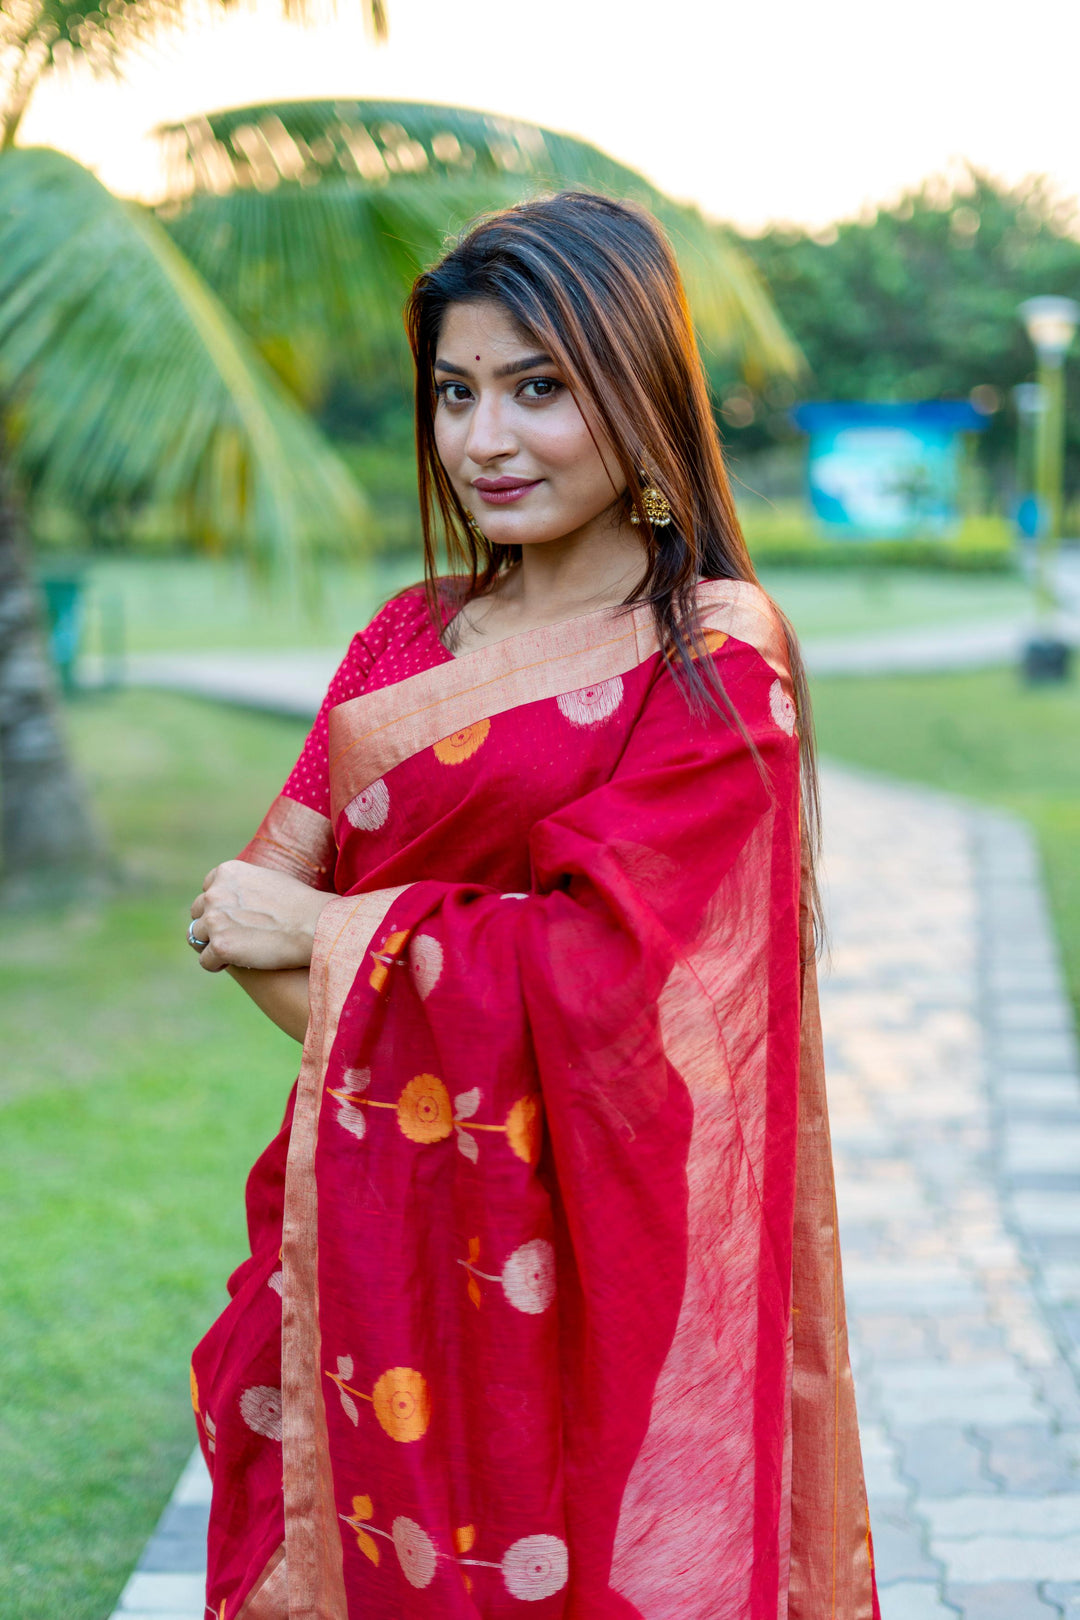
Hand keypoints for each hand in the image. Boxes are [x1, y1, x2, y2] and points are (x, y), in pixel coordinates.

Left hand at [189, 860, 333, 972]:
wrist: (314, 924)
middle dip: (211, 924)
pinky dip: (216, 964)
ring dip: (212, 944)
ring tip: (231, 951)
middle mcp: (215, 894)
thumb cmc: (300, 903)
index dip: (218, 905)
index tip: (231, 916)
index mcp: (226, 873)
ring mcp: (215, 920)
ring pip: (197, 936)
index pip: (207, 889)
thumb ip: (245, 884)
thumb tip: (237, 892)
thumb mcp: (268, 878)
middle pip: (198, 912)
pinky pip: (205, 960)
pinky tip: (231, 964)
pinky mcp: (220, 946)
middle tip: (231, 936)